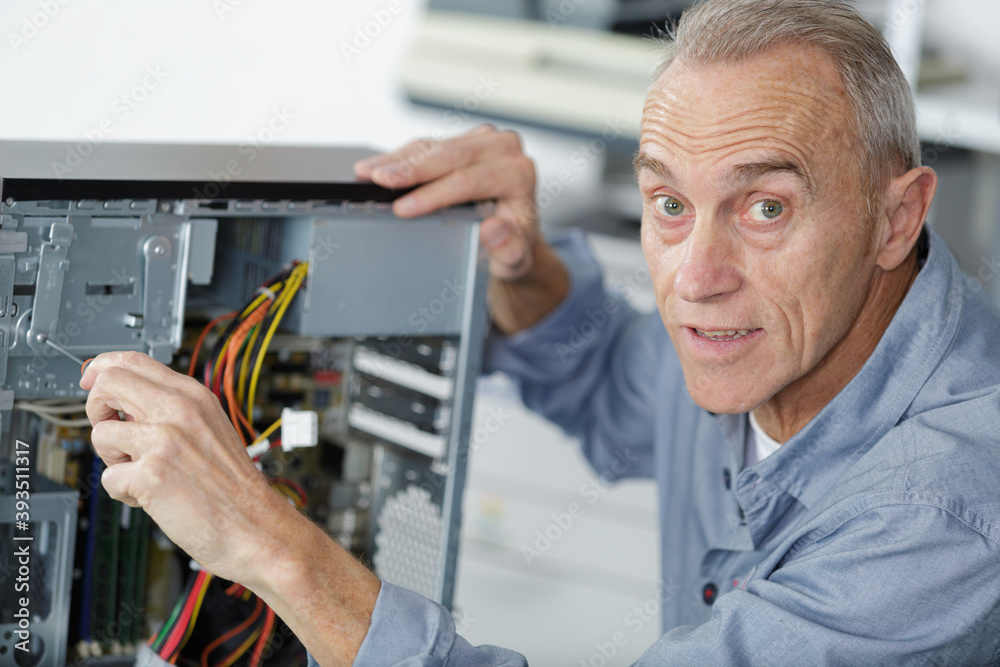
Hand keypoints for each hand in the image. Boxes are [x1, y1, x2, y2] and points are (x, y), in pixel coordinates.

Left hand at [81, 352, 379, 662]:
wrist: (256, 525)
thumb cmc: (235, 486)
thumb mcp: (213, 427)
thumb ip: (175, 409)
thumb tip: (128, 401)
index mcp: (194, 396)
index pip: (133, 362)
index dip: (102, 369)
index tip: (92, 380)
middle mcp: (179, 412)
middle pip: (107, 384)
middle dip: (96, 409)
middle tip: (114, 433)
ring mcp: (165, 442)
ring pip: (100, 434)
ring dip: (112, 459)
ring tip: (143, 472)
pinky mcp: (151, 475)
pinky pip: (108, 477)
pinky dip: (124, 492)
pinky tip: (151, 497)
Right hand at [355, 124, 538, 280]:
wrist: (514, 236)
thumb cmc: (512, 247)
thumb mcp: (515, 260)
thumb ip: (509, 249)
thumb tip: (493, 230)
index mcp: (518, 174)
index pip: (469, 180)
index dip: (432, 194)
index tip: (402, 209)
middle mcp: (504, 149)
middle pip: (449, 156)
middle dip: (409, 169)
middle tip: (376, 178)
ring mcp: (484, 141)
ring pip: (434, 145)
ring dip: (397, 159)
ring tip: (367, 172)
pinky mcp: (465, 140)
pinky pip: (428, 144)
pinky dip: (401, 157)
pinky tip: (378, 166)